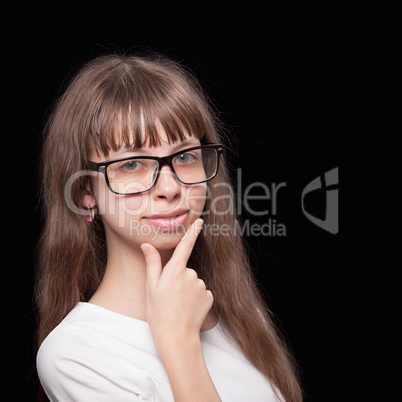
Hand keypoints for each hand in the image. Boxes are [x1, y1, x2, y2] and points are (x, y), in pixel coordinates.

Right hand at [140, 219, 212, 355]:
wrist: (177, 338)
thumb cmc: (159, 313)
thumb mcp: (151, 287)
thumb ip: (152, 263)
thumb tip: (147, 245)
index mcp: (175, 270)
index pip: (185, 246)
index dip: (193, 232)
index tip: (200, 221)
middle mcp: (191, 275)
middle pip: (185, 269)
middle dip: (178, 278)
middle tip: (168, 296)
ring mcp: (202, 286)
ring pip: (193, 281)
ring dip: (187, 289)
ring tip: (177, 304)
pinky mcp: (209, 296)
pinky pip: (201, 292)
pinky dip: (195, 298)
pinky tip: (188, 309)